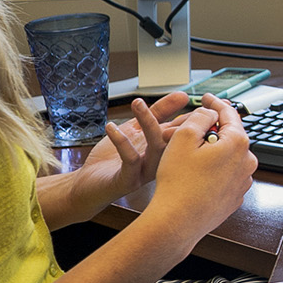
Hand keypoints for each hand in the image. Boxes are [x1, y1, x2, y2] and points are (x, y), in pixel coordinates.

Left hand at [75, 93, 191, 204]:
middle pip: (180, 141)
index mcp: (165, 151)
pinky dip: (121, 142)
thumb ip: (158, 114)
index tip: (192, 97)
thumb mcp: (136, 131)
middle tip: (185, 100)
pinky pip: (130, 160)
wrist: (88, 186)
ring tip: (138, 104)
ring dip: (149, 123)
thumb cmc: (112, 160)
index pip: (188, 132)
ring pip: (156, 147)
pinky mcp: (128, 181)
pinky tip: (112, 127)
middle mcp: (159, 163)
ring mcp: (145, 173)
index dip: (194, 116)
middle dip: (183, 121)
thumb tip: (183, 96)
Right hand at [141, 94, 256, 243]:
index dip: (215, 103)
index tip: (206, 98)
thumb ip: (200, 117)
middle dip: (206, 131)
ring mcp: (243, 182)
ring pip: (225, 157)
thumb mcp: (184, 137)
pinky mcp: (234, 197)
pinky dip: (211, 170)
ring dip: (208, 152)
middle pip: (227, 136)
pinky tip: (192, 175)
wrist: (177, 222)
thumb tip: (210, 113)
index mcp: (239, 144)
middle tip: (183, 132)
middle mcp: (247, 163)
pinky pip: (224, 175)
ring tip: (183, 156)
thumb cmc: (179, 182)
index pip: (229, 114)